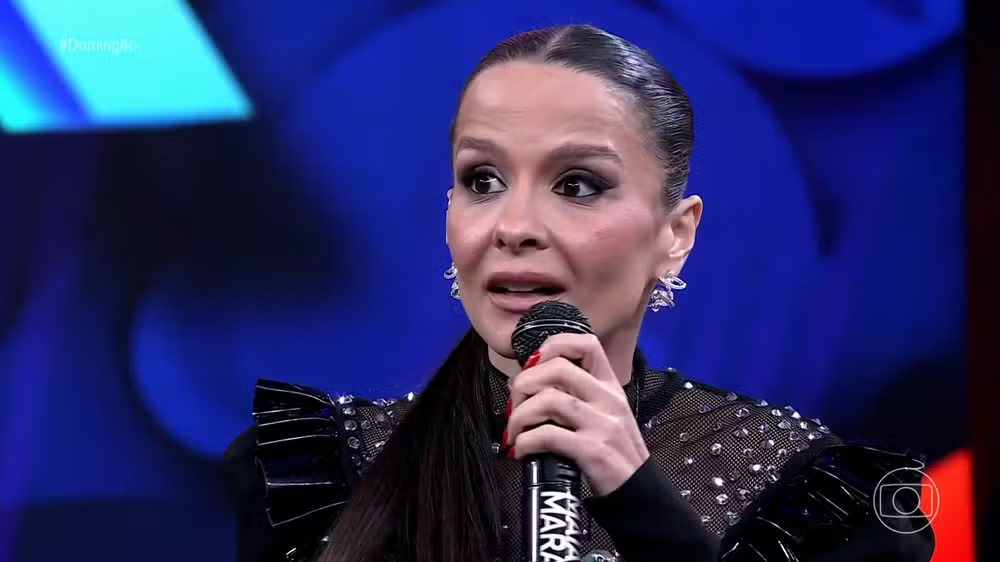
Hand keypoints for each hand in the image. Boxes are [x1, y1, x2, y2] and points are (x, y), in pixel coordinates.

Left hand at [504, 333, 649, 495]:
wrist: (638, 491)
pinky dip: (526, 441)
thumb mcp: (603, 414)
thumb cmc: (613, 453)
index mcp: (609, 386)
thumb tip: (525, 383)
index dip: (553, 345)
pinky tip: (523, 450)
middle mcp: (608, 399)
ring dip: (520, 415)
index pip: (587, 344)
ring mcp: (602, 424)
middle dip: (524, 383)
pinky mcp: (593, 451)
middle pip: (558, 367)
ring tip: (515, 431)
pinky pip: (548, 435)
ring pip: (549, 399)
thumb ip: (573, 395)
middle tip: (514, 405)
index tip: (532, 365)